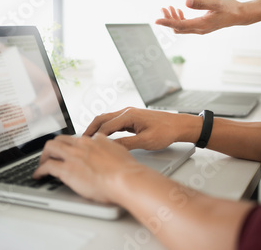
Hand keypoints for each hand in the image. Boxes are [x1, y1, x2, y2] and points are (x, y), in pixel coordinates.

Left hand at [33, 133, 144, 203]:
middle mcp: (82, 145)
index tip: (68, 151)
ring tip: (42, 165)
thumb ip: (110, 148)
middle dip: (53, 148)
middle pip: (60, 139)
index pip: (76, 139)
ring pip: (50, 148)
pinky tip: (39, 175)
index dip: (70, 146)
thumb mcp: (119, 151)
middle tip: (50, 156)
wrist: (125, 179)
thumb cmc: (126, 171)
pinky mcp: (67, 170)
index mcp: (94, 141)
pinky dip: (40, 171)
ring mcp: (73, 156)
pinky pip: (47, 167)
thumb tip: (108, 148)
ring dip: (44, 157)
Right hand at [83, 107, 201, 149]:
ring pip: (107, 120)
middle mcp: (126, 112)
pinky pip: (114, 122)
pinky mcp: (132, 119)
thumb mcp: (146, 141)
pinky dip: (105, 129)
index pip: (106, 127)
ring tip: (88, 140)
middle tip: (81, 142)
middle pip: (102, 119)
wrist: (179, 125)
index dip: (95, 137)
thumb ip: (127, 144)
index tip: (86, 146)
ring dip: (97, 129)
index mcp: (128, 115)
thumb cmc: (166, 131)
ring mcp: (129, 114)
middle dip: (90, 129)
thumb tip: (112, 148)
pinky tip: (103, 138)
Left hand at [155, 0, 247, 34]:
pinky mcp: (202, 26)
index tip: (157, 20)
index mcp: (201, 24)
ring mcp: (200, 29)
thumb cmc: (230, 8)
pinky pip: (187, 26)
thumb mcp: (215, 3)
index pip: (179, 25)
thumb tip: (186, 2)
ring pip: (181, 27)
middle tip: (163, 8)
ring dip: (173, 19)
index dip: (167, 22)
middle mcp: (199, 29)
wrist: (240, 15)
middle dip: (168, 19)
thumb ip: (200, 3)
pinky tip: (179, 11)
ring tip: (169, 8)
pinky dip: (180, 19)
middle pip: (178, 28)